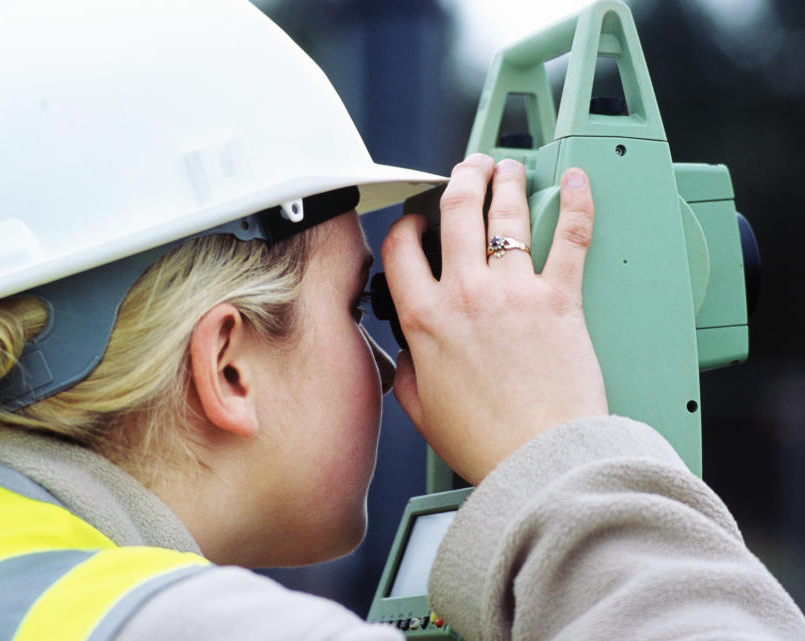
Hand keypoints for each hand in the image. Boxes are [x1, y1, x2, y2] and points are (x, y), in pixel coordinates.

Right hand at [381, 155, 607, 484]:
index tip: (415, 223)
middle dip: (460, 179)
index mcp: (425, 320)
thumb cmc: (487, 442)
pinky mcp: (560, 299)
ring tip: (508, 168)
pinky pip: (571, 237)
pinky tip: (576, 182)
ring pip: (506, 213)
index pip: (402, 249)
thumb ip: (408, 375)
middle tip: (468, 170)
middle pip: (456, 211)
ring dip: (505, 181)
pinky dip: (577, 203)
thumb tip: (408, 358)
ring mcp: (514, 292)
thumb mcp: (422, 411)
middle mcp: (466, 294)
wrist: (541, 459)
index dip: (406, 226)